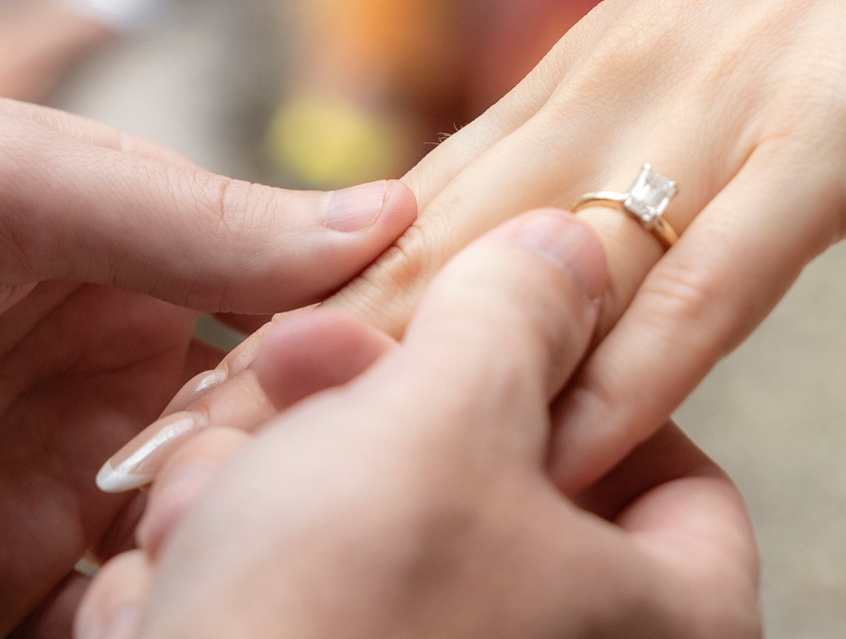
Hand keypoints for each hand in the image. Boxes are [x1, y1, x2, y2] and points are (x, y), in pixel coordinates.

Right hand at [67, 211, 759, 638]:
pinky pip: (292, 626)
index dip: (570, 385)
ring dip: (265, 502)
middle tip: (283, 381)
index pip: (678, 479)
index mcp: (671, 626)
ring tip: (201, 516)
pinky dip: (222, 592)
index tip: (463, 347)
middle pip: (494, 501)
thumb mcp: (443, 416)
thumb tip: (575, 244)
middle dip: (359, 429)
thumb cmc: (333, 619)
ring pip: (365, 559)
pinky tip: (167, 594)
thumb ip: (517, 310)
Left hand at [179, 0, 845, 486]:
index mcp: (585, 68)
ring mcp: (712, 111)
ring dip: (416, 382)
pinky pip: (708, 280)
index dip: (290, 317)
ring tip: (298, 484)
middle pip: (424, 248)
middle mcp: (612, 86)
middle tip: (173, 465)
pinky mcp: (826, 143)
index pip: (405, 214)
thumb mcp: (733, 54)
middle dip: (300, 368)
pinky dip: (630, 374)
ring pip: (529, 266)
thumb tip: (563, 260)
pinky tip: (569, 452)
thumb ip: (641, 150)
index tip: (186, 407)